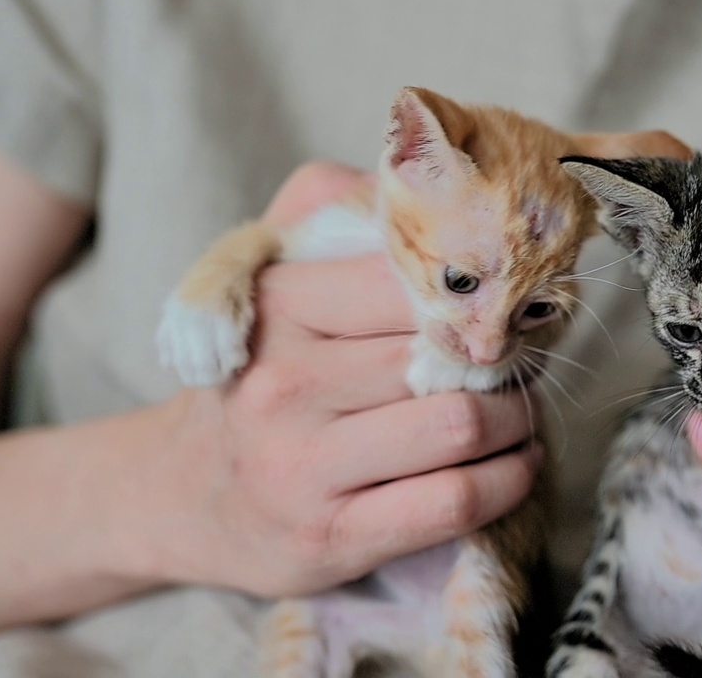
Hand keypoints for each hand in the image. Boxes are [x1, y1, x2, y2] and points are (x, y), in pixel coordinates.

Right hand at [129, 162, 541, 597]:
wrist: (177, 492)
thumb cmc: (254, 373)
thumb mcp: (267, 275)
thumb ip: (328, 204)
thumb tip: (415, 165)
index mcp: (279, 306)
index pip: (415, 281)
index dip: (479, 294)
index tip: (503, 307)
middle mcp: (285, 386)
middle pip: (449, 356)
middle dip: (509, 359)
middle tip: (524, 362)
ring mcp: (305, 468)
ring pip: (463, 427)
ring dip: (518, 420)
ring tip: (520, 414)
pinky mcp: (332, 537)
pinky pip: (455, 501)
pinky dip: (508, 480)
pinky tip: (514, 464)